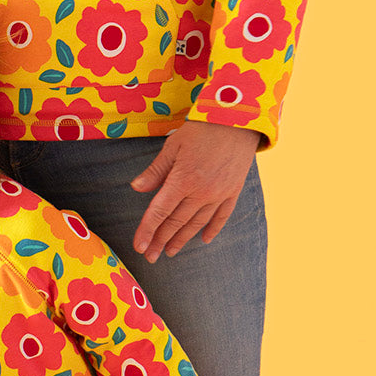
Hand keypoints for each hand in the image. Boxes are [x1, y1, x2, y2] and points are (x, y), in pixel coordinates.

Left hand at [131, 122, 259, 263]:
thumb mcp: (173, 145)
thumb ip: (156, 170)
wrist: (238, 119)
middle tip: (150, 256)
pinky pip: (221, 216)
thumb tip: (136, 188)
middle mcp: (201, 192)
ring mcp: (219, 194)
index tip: (139, 247)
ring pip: (197, 223)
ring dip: (182, 239)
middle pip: (176, 222)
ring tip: (170, 251)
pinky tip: (203, 240)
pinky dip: (211, 229)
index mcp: (182, 180)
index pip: (159, 212)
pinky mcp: (233, 191)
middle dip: (161, 240)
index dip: (147, 231)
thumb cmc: (202, 128)